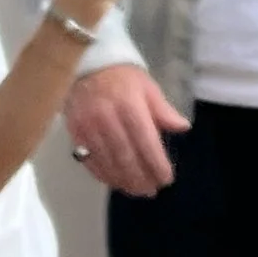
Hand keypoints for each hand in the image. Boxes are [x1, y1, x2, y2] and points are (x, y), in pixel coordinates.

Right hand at [67, 60, 193, 196]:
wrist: (87, 65)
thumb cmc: (123, 77)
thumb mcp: (148, 87)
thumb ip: (163, 110)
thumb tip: (183, 127)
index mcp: (130, 105)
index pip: (146, 142)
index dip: (156, 164)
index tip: (166, 179)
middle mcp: (107, 118)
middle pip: (126, 156)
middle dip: (140, 178)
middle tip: (151, 191)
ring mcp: (88, 126)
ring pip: (107, 161)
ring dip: (123, 180)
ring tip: (136, 190)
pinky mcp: (74, 132)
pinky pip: (89, 160)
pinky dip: (103, 174)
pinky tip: (115, 181)